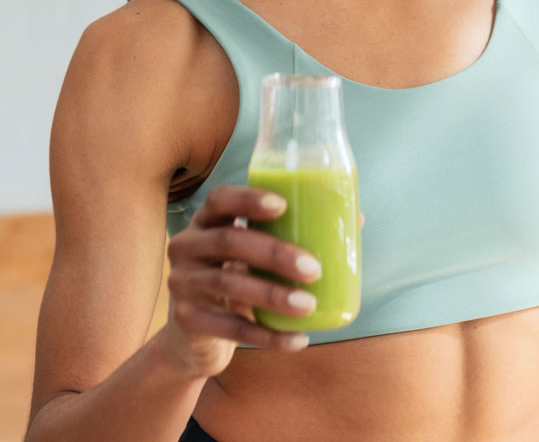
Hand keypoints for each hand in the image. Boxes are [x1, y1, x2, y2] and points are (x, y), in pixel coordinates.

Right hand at [160, 184, 323, 378]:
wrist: (195, 337)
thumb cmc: (239, 279)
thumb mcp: (255, 256)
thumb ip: (292, 235)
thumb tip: (356, 219)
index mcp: (207, 221)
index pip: (220, 199)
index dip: (248, 199)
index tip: (283, 205)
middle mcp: (187, 246)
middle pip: (229, 241)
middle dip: (274, 253)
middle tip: (313, 268)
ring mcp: (182, 283)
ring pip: (227, 284)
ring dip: (273, 295)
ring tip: (308, 305)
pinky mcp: (186, 320)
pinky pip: (228, 327)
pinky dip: (267, 335)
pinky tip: (297, 340)